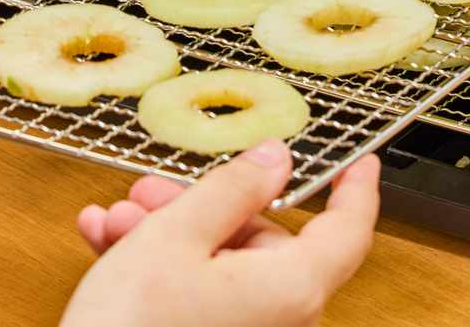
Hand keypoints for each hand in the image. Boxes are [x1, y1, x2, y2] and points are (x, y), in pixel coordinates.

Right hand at [62, 141, 380, 326]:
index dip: (354, 190)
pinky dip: (161, 270)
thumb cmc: (131, 325)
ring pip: (221, 266)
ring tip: (114, 222)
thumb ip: (232, 189)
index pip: (347, 231)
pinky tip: (109, 245)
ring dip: (166, 235)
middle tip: (150, 190)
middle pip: (261, 241)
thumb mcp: (175, 235)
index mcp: (292, 290)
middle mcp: (283, 320)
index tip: (360, 164)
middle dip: (199, 207)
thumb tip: (275, 159)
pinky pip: (203, 297)